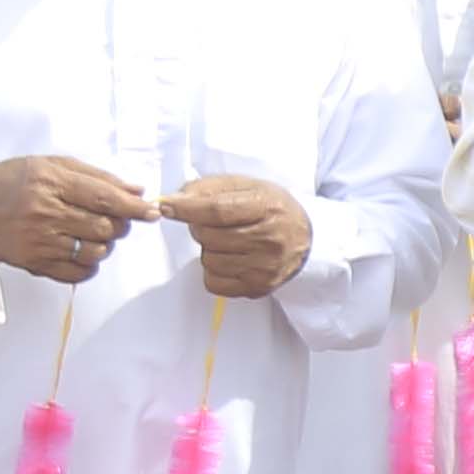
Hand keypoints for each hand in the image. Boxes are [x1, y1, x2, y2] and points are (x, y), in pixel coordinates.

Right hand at [0, 154, 157, 286]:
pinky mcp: (36, 264)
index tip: (152, 211)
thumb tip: (135, 190)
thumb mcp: (49, 165)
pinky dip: (89, 264)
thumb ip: (94, 176)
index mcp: (51, 182)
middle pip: (106, 227)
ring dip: (105, 244)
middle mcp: (46, 213)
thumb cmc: (11, 182)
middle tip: (114, 218)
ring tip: (91, 233)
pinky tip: (81, 251)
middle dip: (120, 224)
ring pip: (97, 251)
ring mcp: (41, 241)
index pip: (106, 198)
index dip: (135, 207)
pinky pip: (79, 273)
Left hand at [161, 174, 310, 300]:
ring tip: (226, 241)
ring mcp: (265, 268)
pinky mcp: (258, 288)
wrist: (307, 239)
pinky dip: (213, 270)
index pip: (217, 211)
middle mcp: (269, 240)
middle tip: (211, 223)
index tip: (166, 206)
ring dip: (208, 249)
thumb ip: (210, 188)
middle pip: (210, 236)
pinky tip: (229, 259)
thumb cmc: (271, 208)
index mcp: (267, 207)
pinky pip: (213, 282)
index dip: (186, 209)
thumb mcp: (247, 186)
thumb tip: (174, 200)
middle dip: (199, 227)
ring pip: (209, 260)